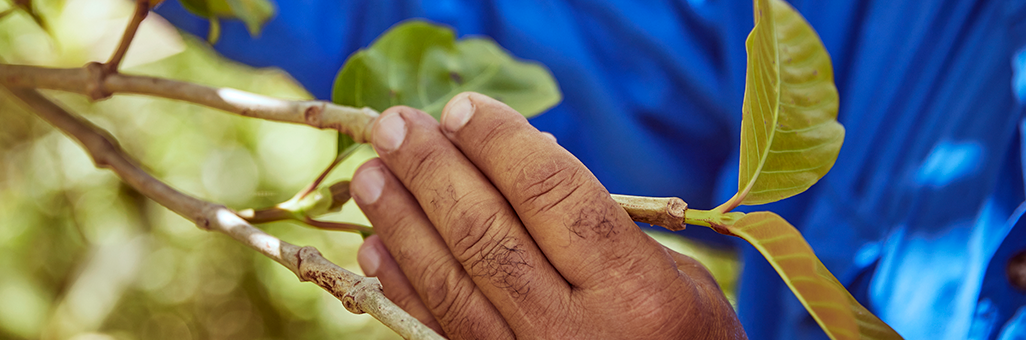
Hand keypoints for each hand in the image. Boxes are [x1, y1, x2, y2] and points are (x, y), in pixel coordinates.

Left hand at [351, 93, 743, 338]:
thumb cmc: (682, 337)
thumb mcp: (676, 278)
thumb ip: (603, 223)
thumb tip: (519, 156)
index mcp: (636, 293)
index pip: (556, 196)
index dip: (501, 145)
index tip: (462, 108)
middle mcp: (576, 332)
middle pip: (488, 234)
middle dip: (434, 171)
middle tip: (397, 126)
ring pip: (450, 282)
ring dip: (402, 222)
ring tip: (374, 174)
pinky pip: (435, 328)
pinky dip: (401, 285)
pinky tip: (377, 245)